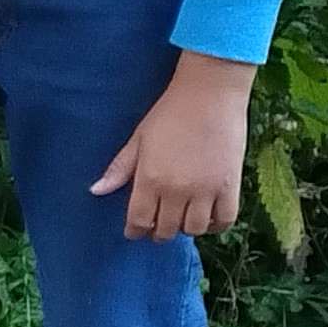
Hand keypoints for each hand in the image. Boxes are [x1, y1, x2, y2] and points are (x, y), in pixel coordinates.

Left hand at [94, 52, 254, 240]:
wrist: (210, 94)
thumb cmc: (170, 113)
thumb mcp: (138, 139)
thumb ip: (119, 169)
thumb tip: (96, 191)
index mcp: (150, 179)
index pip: (138, 220)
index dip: (135, 230)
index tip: (134, 231)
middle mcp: (177, 190)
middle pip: (166, 230)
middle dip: (157, 231)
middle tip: (157, 225)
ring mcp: (206, 190)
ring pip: (195, 229)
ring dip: (185, 228)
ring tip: (181, 217)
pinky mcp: (231, 186)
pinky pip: (225, 220)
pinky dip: (216, 225)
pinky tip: (208, 218)